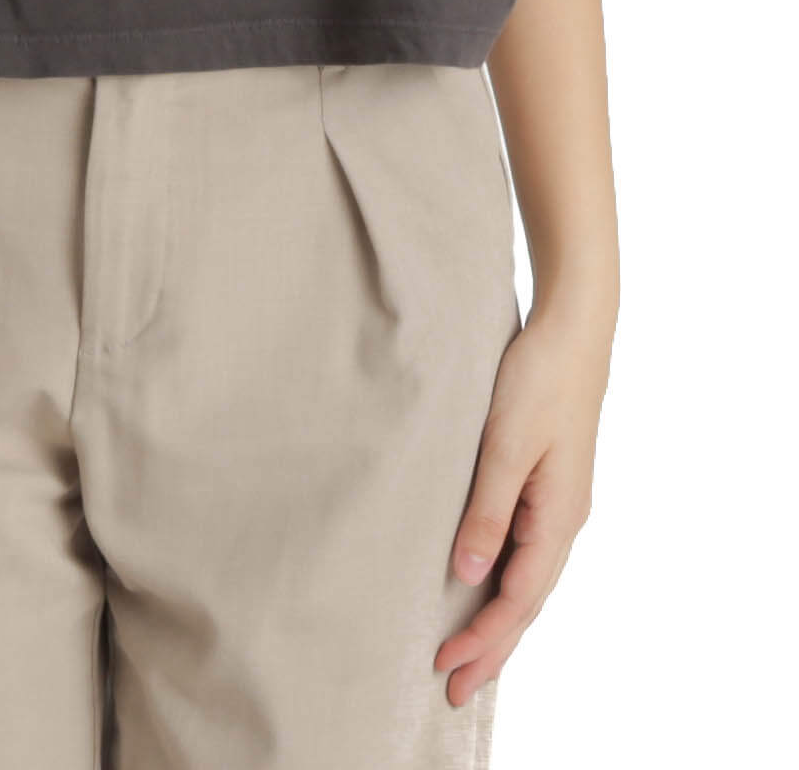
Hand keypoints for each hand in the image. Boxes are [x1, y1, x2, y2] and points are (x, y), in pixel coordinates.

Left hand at [434, 296, 613, 705]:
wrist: (572, 329)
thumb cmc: (538, 378)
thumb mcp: (505, 444)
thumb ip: (487, 510)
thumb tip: (467, 575)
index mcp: (559, 516)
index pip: (519, 597)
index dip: (484, 637)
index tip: (445, 667)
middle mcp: (564, 518)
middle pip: (527, 600)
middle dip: (491, 647)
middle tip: (453, 690)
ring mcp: (558, 503)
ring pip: (527, 579)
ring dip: (497, 621)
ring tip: (466, 658)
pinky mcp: (546, 484)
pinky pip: (525, 551)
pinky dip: (504, 583)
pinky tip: (483, 590)